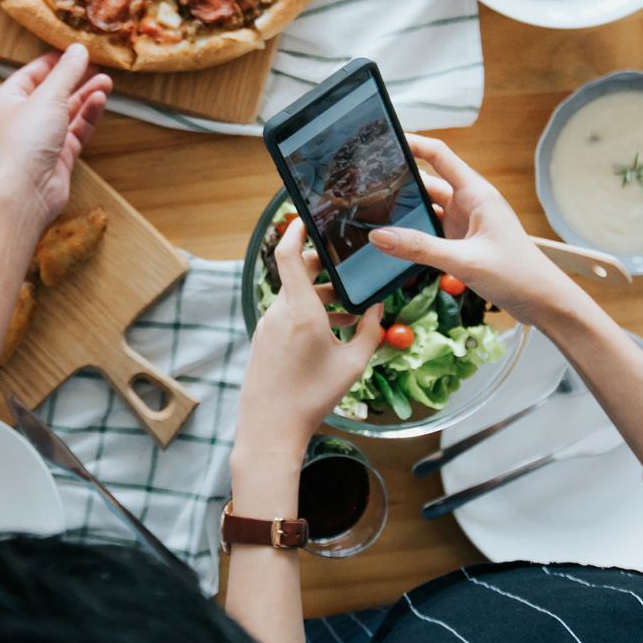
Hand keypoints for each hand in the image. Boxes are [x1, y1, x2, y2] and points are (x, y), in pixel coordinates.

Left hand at [0, 43, 112, 230]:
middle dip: (76, 78)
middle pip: (53, 92)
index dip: (56, 60)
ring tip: (107, 81)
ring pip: (67, 112)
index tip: (78, 50)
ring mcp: (41, 139)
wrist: (24, 194)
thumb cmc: (24, 142)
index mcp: (8, 99)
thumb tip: (79, 49)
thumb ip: (66, 73)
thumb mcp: (48, 98)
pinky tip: (100, 100)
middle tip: (98, 65)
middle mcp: (22, 118)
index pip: (33, 73)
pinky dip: (88, 116)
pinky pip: (76, 130)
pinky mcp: (58, 156)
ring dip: (86, 96)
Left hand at [241, 218, 382, 454]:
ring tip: (352, 310)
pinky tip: (332, 330)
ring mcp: (267, 325)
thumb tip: (379, 306)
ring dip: (321, 295)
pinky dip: (309, 312)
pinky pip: (287, 314)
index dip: (296, 229)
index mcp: (300, 310)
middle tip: (350, 269)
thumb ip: (371, 330)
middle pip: (299, 273)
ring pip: (295, 296)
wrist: (270, 429)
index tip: (308, 214)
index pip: (290, 254)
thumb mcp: (353, 364)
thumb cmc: (313, 396)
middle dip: (325, 268)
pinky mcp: (263, 339)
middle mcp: (279, 312)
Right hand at [366, 135, 580, 321]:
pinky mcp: (461, 243)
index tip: (385, 137)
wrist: (542, 301)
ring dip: (404, 213)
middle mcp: (469, 203)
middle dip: (398, 183)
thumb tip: (378, 236)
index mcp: (476, 193)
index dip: (413, 142)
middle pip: (426, 183)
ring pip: (426, 209)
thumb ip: (420, 248)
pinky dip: (412, 235)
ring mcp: (464, 223)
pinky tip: (392, 242)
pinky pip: (430, 231)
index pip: (439, 155)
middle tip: (365, 185)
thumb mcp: (465, 260)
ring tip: (370, 213)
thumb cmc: (517, 274)